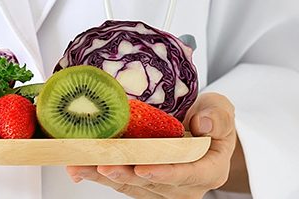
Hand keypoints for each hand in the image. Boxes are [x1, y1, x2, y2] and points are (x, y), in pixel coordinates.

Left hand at [66, 93, 236, 198]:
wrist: (200, 131)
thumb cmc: (210, 120)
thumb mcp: (221, 110)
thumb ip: (218, 116)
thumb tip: (201, 124)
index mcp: (208, 170)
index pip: (186, 175)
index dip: (163, 172)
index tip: (142, 167)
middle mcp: (184, 185)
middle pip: (151, 183)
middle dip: (124, 174)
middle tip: (101, 164)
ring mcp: (161, 187)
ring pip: (130, 185)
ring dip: (103, 176)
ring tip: (80, 164)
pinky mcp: (141, 184)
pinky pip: (119, 182)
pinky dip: (97, 174)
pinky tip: (77, 167)